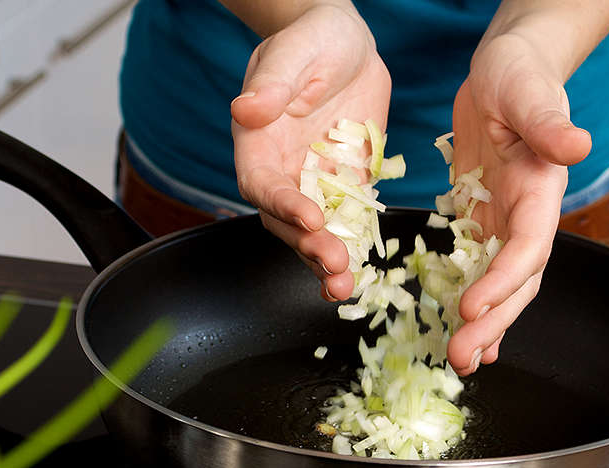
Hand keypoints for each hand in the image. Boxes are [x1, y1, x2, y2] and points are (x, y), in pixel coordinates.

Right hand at [230, 4, 390, 301]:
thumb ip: (272, 83)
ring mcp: (316, 185)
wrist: (347, 46)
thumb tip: (246, 109)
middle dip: (307, 246)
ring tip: (344, 285)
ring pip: (313, 234)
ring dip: (326, 262)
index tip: (309, 217)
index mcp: (259, 143)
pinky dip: (352, 251)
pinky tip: (362, 275)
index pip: (262, 183)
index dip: (281, 204)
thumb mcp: (293, 52)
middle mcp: (283, 172)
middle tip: (334, 265)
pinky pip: (348, 226)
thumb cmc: (312, 40)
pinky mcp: (348, 189)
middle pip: (285, 221)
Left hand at [447, 32, 591, 374]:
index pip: (527, 247)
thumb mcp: (528, 93)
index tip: (472, 307)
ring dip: (483, 323)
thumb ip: (548, 122)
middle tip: (462, 358)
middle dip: (492, 322)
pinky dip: (470, 299)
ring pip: (498, 284)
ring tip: (461, 359)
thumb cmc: (519, 75)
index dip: (503, 281)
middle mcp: (527, 216)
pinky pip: (476, 267)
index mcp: (541, 191)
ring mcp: (504, 221)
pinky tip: (458, 327)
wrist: (505, 73)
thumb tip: (577, 145)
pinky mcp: (481, 219)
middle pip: (516, 281)